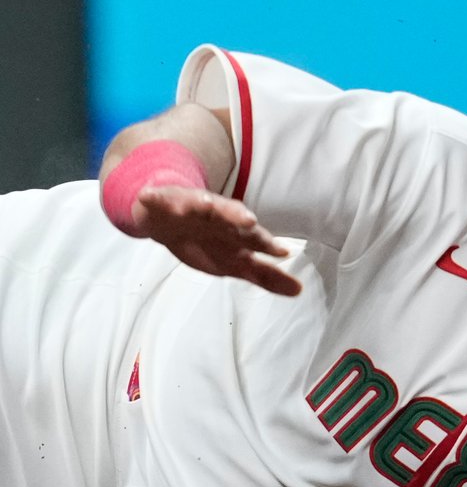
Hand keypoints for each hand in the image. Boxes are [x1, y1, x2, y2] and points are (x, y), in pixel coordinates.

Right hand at [134, 185, 301, 295]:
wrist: (168, 218)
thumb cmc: (206, 240)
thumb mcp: (235, 262)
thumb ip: (265, 276)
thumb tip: (298, 290)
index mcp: (236, 231)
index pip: (255, 238)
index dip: (267, 244)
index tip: (281, 252)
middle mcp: (218, 215)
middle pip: (231, 216)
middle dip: (239, 218)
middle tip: (248, 222)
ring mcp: (190, 205)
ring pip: (199, 202)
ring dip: (203, 203)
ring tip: (205, 203)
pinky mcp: (163, 200)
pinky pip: (158, 198)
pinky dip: (154, 197)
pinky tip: (148, 196)